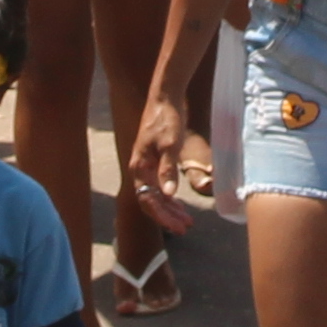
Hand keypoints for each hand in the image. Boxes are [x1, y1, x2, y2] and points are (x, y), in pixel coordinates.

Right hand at [125, 98, 212, 225]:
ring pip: (157, 195)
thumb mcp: (170, 145)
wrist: (166, 98)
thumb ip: (168, 170)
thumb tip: (169, 195)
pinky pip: (161, 186)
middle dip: (168, 217)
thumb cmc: (167, 119)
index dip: (162, 216)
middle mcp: (141, 169)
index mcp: (140, 167)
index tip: (177, 227)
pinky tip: (181, 206)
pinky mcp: (156, 161)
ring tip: (187, 221)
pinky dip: (171, 198)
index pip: (148, 200)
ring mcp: (148, 166)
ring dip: (171, 210)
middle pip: (152, 201)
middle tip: (185, 228)